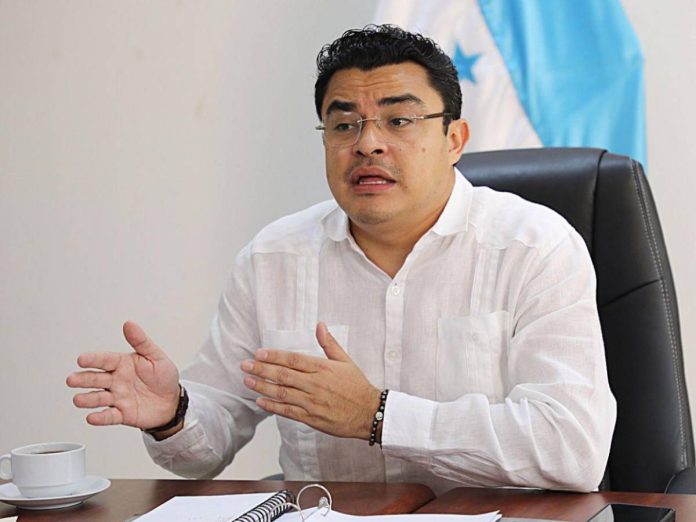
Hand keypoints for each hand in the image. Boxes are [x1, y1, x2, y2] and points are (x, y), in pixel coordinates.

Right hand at [66, 321, 180, 430]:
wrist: (173, 401)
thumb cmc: (163, 376)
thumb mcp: (155, 356)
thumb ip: (141, 341)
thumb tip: (129, 324)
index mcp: (122, 364)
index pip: (105, 360)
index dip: (93, 359)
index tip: (81, 359)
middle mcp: (115, 381)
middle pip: (96, 379)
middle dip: (83, 379)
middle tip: (71, 380)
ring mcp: (117, 398)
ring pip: (98, 398)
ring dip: (87, 399)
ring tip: (78, 399)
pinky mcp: (122, 414)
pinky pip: (109, 416)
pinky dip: (100, 417)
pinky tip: (92, 417)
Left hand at [240, 322, 380, 439]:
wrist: (369, 413)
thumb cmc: (357, 386)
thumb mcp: (346, 361)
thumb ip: (329, 344)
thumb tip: (320, 325)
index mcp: (322, 368)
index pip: (293, 360)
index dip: (274, 356)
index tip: (258, 353)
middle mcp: (315, 384)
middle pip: (283, 375)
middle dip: (261, 369)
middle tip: (245, 365)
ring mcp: (312, 402)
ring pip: (282, 393)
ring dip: (262, 387)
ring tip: (247, 381)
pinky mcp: (311, 418)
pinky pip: (287, 411)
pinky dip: (272, 406)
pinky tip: (260, 402)